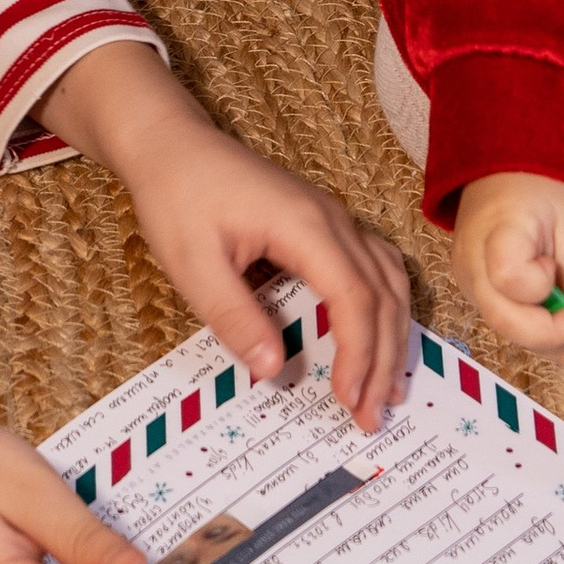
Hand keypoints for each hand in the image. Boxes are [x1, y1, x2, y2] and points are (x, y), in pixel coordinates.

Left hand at [38, 44, 411, 432]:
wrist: (170, 145)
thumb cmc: (177, 198)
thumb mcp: (192, 265)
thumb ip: (235, 317)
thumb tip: (275, 370)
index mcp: (304, 225)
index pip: (353, 297)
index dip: (359, 354)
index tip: (350, 402)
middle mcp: (331, 218)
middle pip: (382, 293)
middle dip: (383, 360)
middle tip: (372, 417)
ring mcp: (332, 217)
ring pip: (388, 279)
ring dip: (392, 335)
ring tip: (386, 390)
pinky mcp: (323, 222)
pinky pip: (374, 266)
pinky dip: (384, 307)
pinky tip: (377, 337)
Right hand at [449, 170, 563, 384]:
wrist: (503, 172)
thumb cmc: (540, 191)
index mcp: (495, 232)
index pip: (509, 278)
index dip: (542, 291)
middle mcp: (472, 264)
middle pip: (504, 319)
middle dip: (551, 338)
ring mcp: (470, 282)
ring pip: (508, 330)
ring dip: (553, 349)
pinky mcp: (478, 294)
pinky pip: (510, 324)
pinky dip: (543, 340)